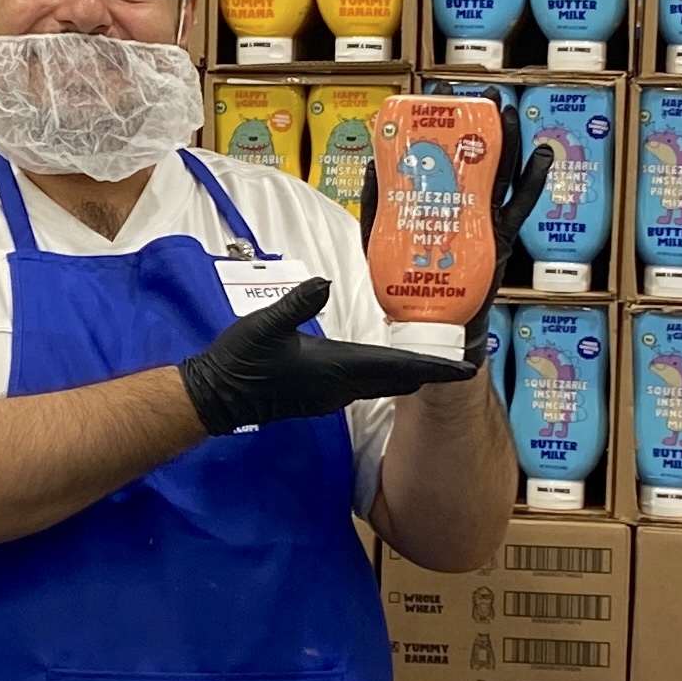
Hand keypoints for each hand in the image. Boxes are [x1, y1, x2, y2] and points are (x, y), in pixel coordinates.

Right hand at [180, 277, 485, 435]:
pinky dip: (387, 376)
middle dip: (429, 370)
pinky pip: (367, 385)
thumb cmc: (239, 362)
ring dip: (409, 373)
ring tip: (435, 360)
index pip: (395, 366)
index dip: (431, 365)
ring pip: (383, 383)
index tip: (464, 368)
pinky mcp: (322, 396)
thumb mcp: (264, 325)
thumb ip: (296, 304)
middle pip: (397, 378)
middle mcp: (340, 386)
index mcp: (335, 368)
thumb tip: (324, 283)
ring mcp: (332, 394)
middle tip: (463, 363)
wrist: (217, 397)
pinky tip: (391, 366)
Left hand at [358, 104, 556, 331]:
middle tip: (484, 94)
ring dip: (508, 142)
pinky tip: (542, 155)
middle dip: (482, 123)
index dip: (445, 125)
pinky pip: (519, 206)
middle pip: (477, 155)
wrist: (429, 322)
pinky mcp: (499, 239)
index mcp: (436, 199)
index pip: (442, 154)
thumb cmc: (406, 280)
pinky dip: (533, 180)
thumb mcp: (379, 237)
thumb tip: (373, 164)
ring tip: (509, 113)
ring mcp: (484, 219)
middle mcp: (463, 204)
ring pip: (501, 173)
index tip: (443, 96)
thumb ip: (379, 204)